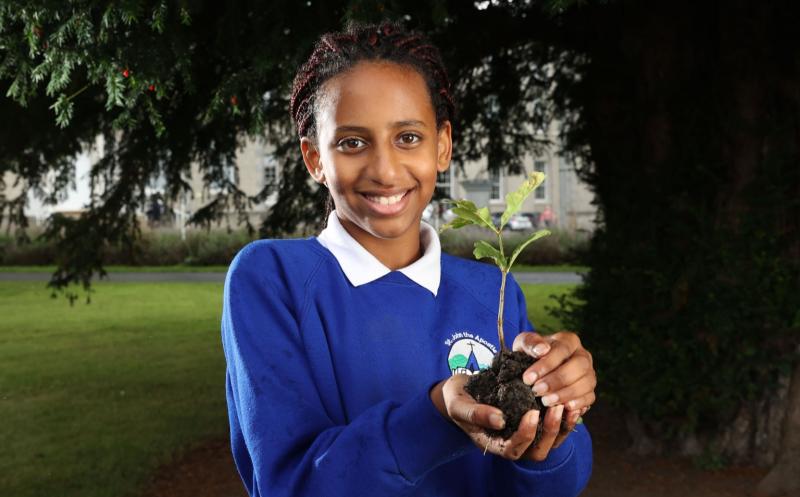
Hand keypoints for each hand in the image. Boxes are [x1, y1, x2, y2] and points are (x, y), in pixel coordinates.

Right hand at [430, 375, 568, 460]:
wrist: (460, 391)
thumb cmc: (458, 400)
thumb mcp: (460, 405)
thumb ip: (476, 414)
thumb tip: (500, 420)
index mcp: (493, 444)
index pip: (514, 449)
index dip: (526, 434)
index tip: (531, 412)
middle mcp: (511, 443)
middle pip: (537, 451)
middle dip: (549, 431)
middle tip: (555, 406)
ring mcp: (523, 434)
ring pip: (549, 441)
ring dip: (561, 425)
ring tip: (567, 404)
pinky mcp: (532, 422)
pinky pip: (553, 427)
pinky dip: (564, 418)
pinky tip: (570, 401)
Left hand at [513, 331, 595, 446]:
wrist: (534, 369)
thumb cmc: (530, 354)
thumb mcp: (524, 344)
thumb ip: (530, 343)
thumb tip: (542, 349)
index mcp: (569, 340)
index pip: (562, 349)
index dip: (546, 365)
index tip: (528, 378)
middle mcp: (583, 355)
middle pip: (579, 366)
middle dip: (557, 380)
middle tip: (536, 391)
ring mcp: (589, 373)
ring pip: (586, 383)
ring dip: (566, 394)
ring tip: (545, 401)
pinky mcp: (589, 390)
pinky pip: (590, 397)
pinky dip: (578, 403)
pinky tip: (564, 408)